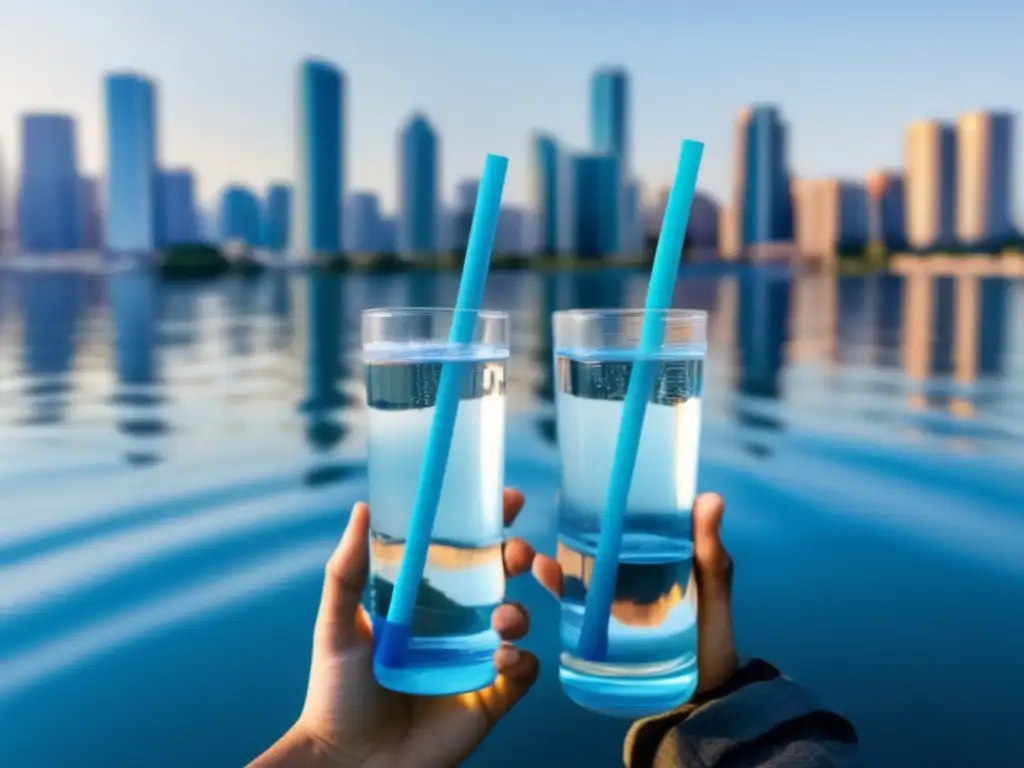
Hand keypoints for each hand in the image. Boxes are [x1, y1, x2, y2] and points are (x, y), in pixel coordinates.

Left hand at [251, 489, 539, 767]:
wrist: (350, 763)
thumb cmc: (336, 694)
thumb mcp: (336, 626)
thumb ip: (347, 571)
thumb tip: (363, 508)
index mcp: (424, 599)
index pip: (462, 551)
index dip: (489, 524)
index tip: (506, 499)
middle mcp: (454, 623)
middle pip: (500, 577)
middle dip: (518, 557)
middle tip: (518, 555)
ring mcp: (475, 659)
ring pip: (519, 618)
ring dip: (519, 610)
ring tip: (502, 619)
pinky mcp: (491, 697)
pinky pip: (523, 671)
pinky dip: (521, 660)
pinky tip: (499, 660)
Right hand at [532, 492, 739, 694]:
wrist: (702, 691)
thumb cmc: (713, 629)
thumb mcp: (713, 585)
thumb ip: (709, 549)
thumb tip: (710, 497)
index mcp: (657, 549)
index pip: (626, 515)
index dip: (605, 496)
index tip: (586, 477)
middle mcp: (630, 565)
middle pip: (594, 537)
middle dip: (571, 525)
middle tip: (557, 510)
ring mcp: (613, 592)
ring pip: (576, 565)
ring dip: (555, 555)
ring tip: (541, 557)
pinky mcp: (599, 618)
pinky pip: (571, 597)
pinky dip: (555, 583)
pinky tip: (542, 570)